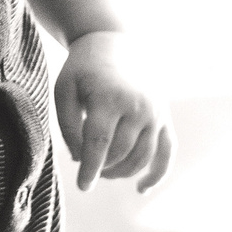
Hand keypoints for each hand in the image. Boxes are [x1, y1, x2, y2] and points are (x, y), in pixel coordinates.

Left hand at [53, 31, 173, 192]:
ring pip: (142, 157)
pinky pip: (167, 152)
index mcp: (109, 98)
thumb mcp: (65, 90)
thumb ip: (69, 126)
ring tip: (104, 171)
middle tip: (86, 165)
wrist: (114, 42)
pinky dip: (157, 174)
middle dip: (101, 166)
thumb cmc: (83, 69)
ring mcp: (155, 113)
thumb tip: (81, 159)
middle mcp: (138, 107)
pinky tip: (141, 189)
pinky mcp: (164, 117)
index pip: (100, 143)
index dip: (91, 168)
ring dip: (121, 172)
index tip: (83, 186)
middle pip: (120, 153)